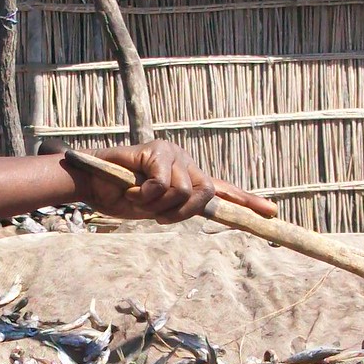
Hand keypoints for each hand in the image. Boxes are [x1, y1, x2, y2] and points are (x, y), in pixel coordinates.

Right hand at [67, 140, 278, 222]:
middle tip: (155, 214)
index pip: (223, 190)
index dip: (247, 201)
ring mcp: (173, 153)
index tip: (271, 213)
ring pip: (185, 191)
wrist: (91, 185)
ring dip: (158, 206)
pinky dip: (147, 196)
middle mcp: (186, 162)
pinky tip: (132, 190)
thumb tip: (204, 207)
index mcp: (189, 178)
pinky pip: (164, 184)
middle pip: (206, 193)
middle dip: (181, 212)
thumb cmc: (121, 196)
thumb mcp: (157, 208)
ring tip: (139, 199)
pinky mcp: (157, 149)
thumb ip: (182, 207)